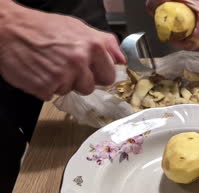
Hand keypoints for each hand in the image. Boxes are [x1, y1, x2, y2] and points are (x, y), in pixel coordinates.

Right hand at [0, 2, 125, 100]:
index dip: (98, 74)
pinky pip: (53, 95)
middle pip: (91, 87)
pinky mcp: (46, 86)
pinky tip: (39, 72)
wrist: (7, 28)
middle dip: (81, 80)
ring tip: (49, 65)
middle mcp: (80, 61)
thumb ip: (104, 44)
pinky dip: (45, 87)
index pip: (109, 75)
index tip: (89, 69)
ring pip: (72, 91)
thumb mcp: (78, 27)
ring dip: (62, 83)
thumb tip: (122, 60)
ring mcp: (63, 75)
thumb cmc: (42, 27)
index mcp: (93, 46)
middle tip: (65, 66)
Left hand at [146, 0, 198, 49]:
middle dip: (183, 37)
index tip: (169, 37)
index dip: (178, 43)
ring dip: (190, 31)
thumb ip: (158, 1)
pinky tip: (190, 18)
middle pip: (198, 41)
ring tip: (180, 23)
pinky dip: (197, 25)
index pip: (193, 43)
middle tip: (172, 30)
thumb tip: (150, 10)